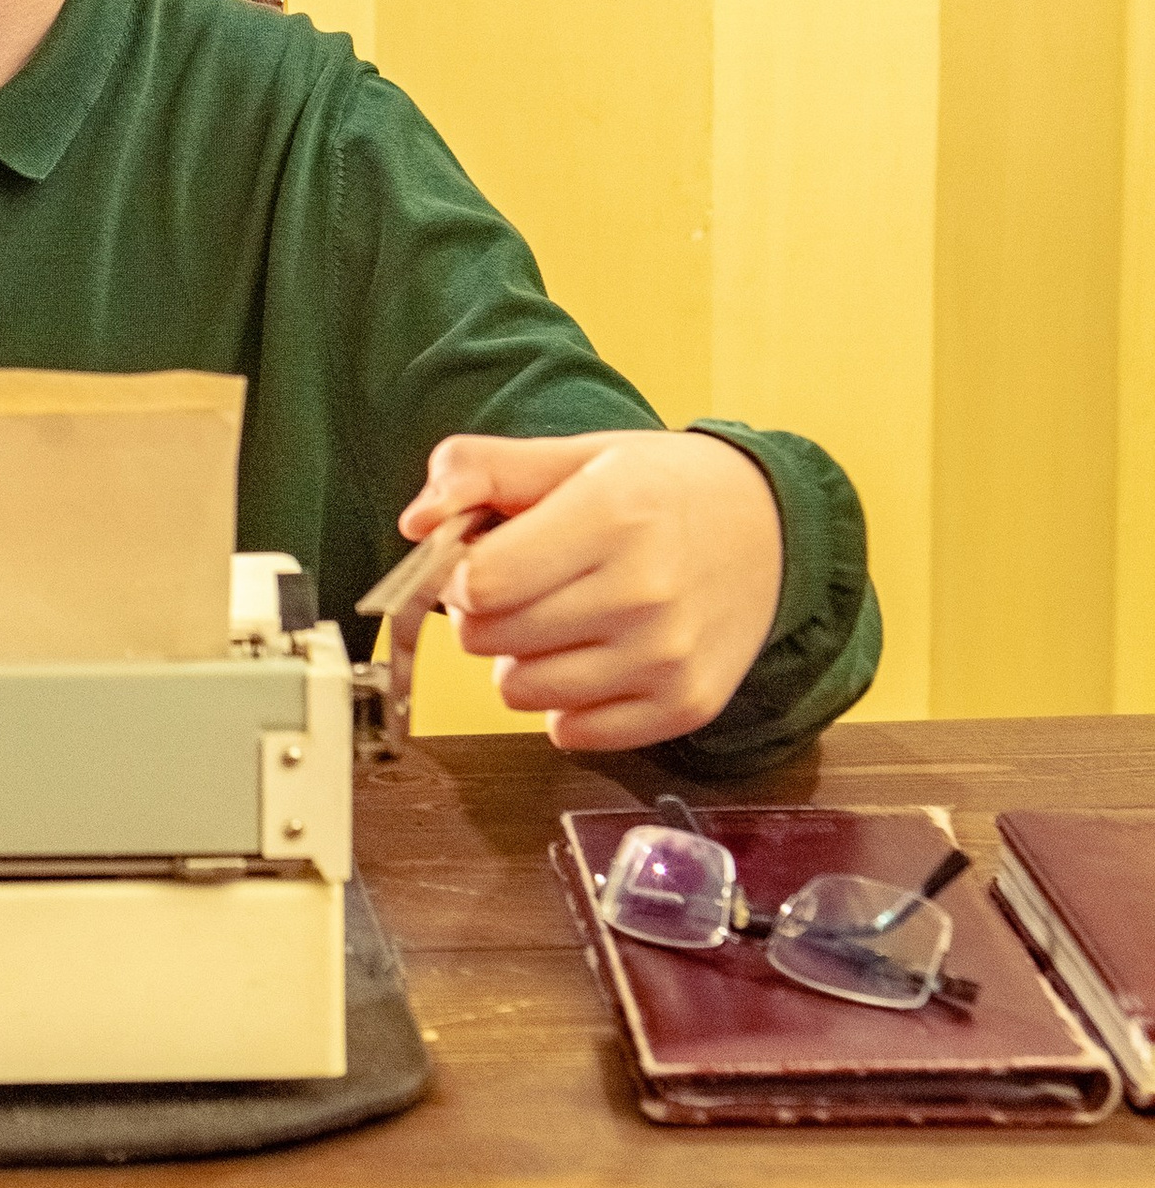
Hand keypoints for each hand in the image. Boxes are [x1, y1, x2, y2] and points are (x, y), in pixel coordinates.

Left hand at [395, 430, 784, 753]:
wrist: (771, 529)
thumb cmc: (661, 490)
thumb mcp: (573, 455)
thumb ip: (481, 470)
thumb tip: (415, 522)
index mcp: (611, 515)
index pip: (478, 583)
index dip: (463, 572)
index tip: (486, 557)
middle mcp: (644, 591)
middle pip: (489, 638)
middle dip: (488, 612)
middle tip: (530, 584)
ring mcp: (668, 656)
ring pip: (519, 692)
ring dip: (522, 659)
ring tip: (563, 618)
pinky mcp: (684, 705)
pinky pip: (572, 733)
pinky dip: (567, 703)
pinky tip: (596, 656)